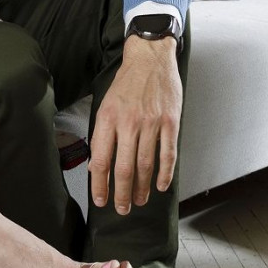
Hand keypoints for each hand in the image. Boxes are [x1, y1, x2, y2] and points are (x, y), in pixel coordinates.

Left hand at [87, 35, 181, 215]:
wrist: (150, 58)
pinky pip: (168, 154)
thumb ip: (102, 133)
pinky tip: (160, 186)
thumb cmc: (126, 83)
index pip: (100, 159)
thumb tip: (96, 163)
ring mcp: (151, 123)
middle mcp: (128, 122)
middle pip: (124, 168)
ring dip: (141, 188)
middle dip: (122, 193)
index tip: (101, 199)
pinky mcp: (170, 123)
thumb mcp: (105, 104)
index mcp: (108, 118)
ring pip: (145, 165)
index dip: (100, 184)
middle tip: (122, 208)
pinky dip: (164, 174)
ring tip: (138, 200)